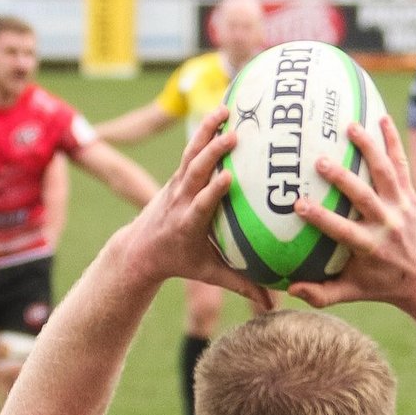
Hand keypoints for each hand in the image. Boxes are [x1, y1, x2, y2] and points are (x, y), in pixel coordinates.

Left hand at [113, 106, 269, 308]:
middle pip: (195, 172)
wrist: (140, 248)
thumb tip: (274, 305)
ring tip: (226, 109)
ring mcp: (177, 184)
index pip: (201, 204)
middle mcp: (180, 199)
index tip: (228, 177)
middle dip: (212, 153)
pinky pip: (192, 148)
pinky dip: (204, 129)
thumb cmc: (180, 262)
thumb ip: (241, 285)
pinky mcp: (178, 175)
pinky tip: (222, 110)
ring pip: (191, 153)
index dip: (212, 191)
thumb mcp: (209, 274)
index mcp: (188, 224)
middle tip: (234, 135)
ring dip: (206, 131)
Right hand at [289, 116, 415, 310]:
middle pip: (364, 197)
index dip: (321, 218)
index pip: (342, 230)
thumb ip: (320, 294)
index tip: (298, 204)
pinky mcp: (409, 195)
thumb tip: (290, 288)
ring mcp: (401, 207)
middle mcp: (387, 224)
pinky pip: (401, 165)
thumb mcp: (351, 292)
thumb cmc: (380, 284)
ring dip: (369, 148)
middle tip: (320, 162)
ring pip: (385, 173)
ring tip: (350, 126)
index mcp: (369, 247)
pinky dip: (393, 141)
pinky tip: (380, 118)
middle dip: (343, 179)